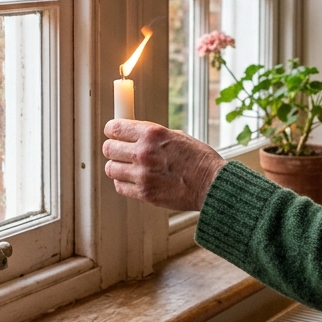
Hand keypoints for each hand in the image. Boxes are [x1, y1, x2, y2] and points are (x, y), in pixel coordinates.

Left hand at [102, 119, 225, 211]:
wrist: (212, 184)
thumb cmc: (198, 159)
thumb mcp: (176, 136)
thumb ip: (151, 135)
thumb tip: (131, 134)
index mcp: (152, 133)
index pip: (114, 128)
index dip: (112, 130)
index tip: (113, 133)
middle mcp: (144, 153)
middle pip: (108, 148)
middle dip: (113, 149)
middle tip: (120, 151)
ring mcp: (143, 175)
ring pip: (111, 168)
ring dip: (117, 167)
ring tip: (129, 167)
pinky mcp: (144, 194)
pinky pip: (120, 186)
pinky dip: (124, 182)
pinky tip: (135, 179)